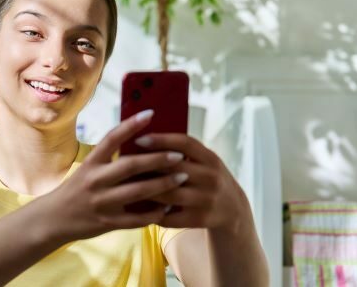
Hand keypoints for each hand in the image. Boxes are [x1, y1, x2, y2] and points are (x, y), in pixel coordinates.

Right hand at [40, 110, 190, 242]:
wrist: (54, 219)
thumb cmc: (77, 190)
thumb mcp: (87, 169)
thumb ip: (109, 159)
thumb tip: (142, 143)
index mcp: (91, 163)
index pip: (112, 138)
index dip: (131, 125)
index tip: (151, 113)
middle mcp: (95, 180)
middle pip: (131, 165)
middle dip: (158, 159)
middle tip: (179, 155)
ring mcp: (101, 202)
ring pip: (138, 191)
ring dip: (163, 184)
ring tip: (182, 177)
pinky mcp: (107, 222)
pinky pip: (136, 218)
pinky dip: (155, 213)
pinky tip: (170, 206)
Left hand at [136, 133, 250, 232]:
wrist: (232, 209)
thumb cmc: (207, 178)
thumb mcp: (203, 161)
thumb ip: (182, 151)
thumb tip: (144, 138)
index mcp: (210, 158)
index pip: (185, 143)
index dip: (161, 140)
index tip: (138, 139)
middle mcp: (211, 178)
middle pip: (174, 168)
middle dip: (147, 165)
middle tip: (124, 164)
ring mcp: (206, 200)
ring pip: (168, 194)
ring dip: (145, 189)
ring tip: (126, 185)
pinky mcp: (200, 219)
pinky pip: (170, 216)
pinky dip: (152, 212)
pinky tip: (137, 207)